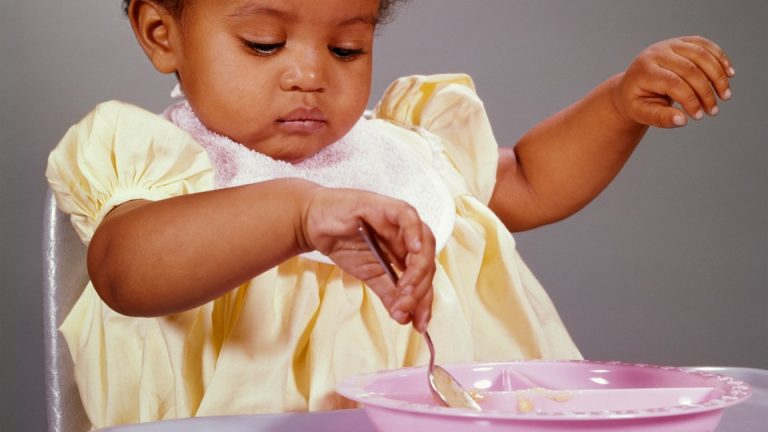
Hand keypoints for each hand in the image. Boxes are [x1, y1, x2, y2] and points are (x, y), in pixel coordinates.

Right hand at [300, 187, 435, 331]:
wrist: (314, 225)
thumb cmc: (342, 244)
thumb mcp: (369, 275)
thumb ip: (389, 293)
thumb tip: (405, 318)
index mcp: (407, 252)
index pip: (425, 278)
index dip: (425, 302)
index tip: (420, 324)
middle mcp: (408, 237)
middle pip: (428, 264)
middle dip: (420, 291)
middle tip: (405, 308)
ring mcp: (400, 221)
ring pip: (423, 244)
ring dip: (418, 269)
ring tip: (405, 289)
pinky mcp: (388, 207)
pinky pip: (408, 217)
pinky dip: (414, 233)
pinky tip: (413, 251)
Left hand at [612, 36, 734, 127]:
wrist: (632, 85)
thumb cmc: (636, 101)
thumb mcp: (641, 113)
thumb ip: (660, 118)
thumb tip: (682, 120)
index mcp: (644, 70)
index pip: (673, 83)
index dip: (690, 99)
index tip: (698, 116)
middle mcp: (657, 53)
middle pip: (690, 68)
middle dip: (706, 91)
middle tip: (714, 111)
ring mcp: (670, 44)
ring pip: (701, 54)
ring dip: (718, 75)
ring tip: (725, 96)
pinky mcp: (681, 42)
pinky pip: (705, 45)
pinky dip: (720, 58)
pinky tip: (729, 74)